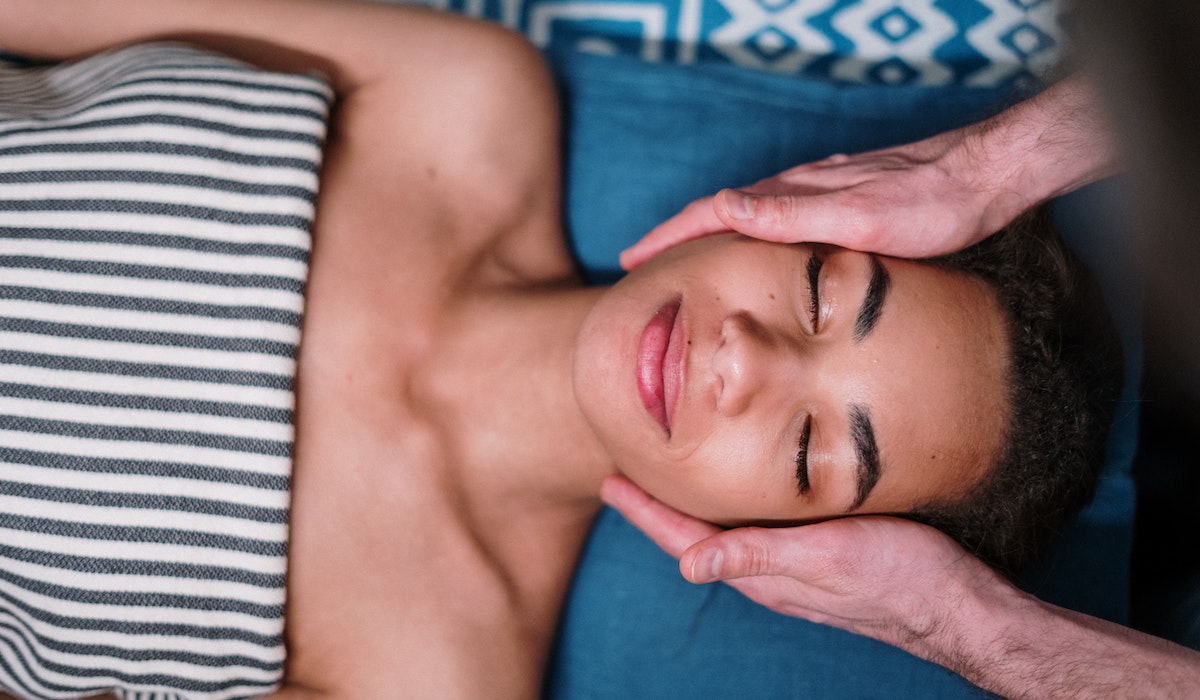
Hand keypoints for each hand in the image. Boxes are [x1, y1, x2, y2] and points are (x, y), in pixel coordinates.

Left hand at [600, 475, 1002, 651]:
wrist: (958, 605)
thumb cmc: (898, 577)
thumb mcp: (826, 558)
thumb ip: (760, 556)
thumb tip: (688, 567)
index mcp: (762, 572)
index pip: (685, 539)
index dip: (645, 512)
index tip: (610, 482)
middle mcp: (770, 571)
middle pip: (697, 536)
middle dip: (658, 508)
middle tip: (624, 474)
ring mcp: (794, 567)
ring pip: (727, 533)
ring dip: (692, 508)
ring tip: (667, 480)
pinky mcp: (821, 556)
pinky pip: (759, 530)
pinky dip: (734, 508)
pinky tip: (742, 492)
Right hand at [620, 130, 1016, 269]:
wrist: (984, 178)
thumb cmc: (928, 204)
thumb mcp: (857, 217)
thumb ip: (788, 213)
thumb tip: (719, 208)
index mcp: (791, 196)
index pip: (710, 214)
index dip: (666, 238)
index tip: (630, 260)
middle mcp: (798, 190)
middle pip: (718, 213)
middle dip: (674, 237)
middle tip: (640, 264)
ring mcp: (818, 194)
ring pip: (745, 216)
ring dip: (707, 236)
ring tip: (682, 260)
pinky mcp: (839, 202)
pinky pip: (775, 219)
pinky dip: (746, 234)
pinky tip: (754, 248)